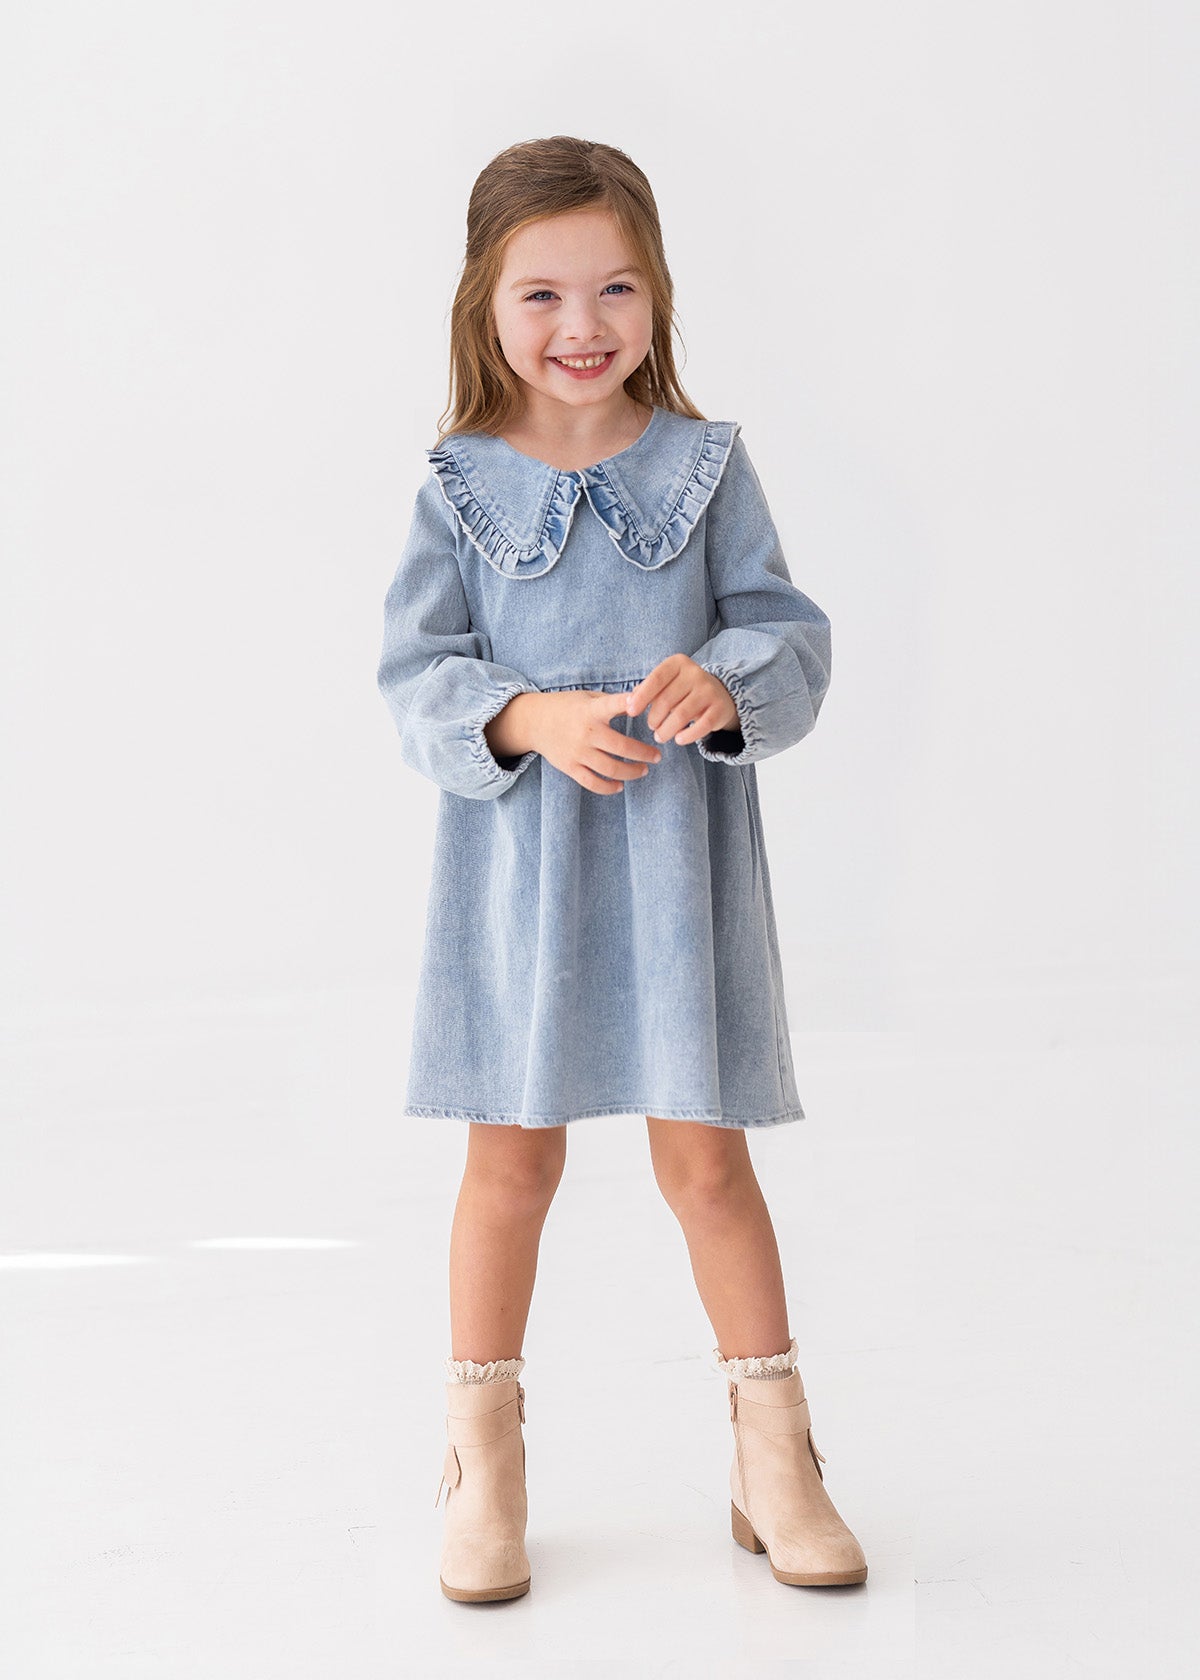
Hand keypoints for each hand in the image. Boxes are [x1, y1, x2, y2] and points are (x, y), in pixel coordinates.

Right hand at [531, 689, 663, 795]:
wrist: (534, 721)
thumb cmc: (567, 707)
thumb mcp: (589, 697)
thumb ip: (614, 701)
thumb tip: (644, 697)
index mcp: (591, 710)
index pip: (613, 704)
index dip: (629, 703)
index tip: (643, 704)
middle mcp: (586, 732)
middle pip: (621, 747)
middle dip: (643, 754)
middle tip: (657, 756)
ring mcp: (577, 752)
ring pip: (610, 769)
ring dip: (631, 772)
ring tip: (643, 770)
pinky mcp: (570, 767)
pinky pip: (592, 782)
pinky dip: (608, 787)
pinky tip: (619, 785)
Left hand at [623, 654, 738, 744]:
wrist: (720, 694)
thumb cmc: (683, 690)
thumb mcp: (666, 683)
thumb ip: (647, 689)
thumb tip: (629, 702)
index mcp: (678, 663)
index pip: (656, 678)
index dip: (642, 696)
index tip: (630, 712)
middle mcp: (695, 673)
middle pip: (666, 700)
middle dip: (654, 718)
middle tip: (651, 727)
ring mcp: (709, 690)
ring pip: (681, 715)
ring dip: (666, 730)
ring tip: (660, 736)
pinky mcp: (720, 708)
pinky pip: (701, 726)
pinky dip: (687, 736)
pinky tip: (679, 740)